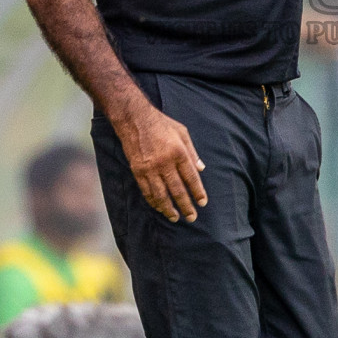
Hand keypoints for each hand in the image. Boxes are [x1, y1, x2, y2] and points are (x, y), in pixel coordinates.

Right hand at [113, 100, 207, 222]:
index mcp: (179, 152)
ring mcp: (150, 168)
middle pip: (177, 190)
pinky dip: (154, 202)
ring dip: (169, 209)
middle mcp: (165, 163)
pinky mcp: (138, 171)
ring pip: (161, 195)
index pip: (191, 178)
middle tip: (191, 217)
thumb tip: (201, 169)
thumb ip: (193, 152)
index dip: (198, 192)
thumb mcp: (182, 132)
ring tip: (175, 217)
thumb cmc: (162, 124)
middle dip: (186, 206)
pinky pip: (147, 191)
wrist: (135, 119)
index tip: (202, 203)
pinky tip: (159, 208)